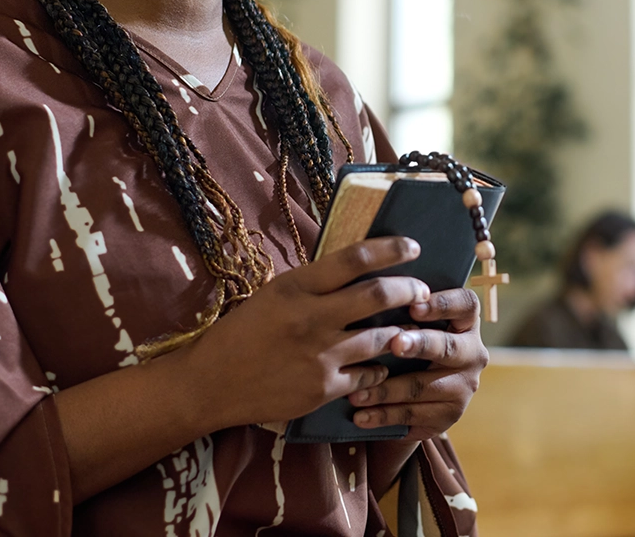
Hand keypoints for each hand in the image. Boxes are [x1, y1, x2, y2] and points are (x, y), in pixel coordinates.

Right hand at [185, 236, 430, 429]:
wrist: (212, 383)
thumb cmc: (243, 332)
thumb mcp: (274, 294)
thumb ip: (313, 284)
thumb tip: (357, 268)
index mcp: (297, 286)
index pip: (354, 259)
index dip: (390, 249)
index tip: (413, 246)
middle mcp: (311, 317)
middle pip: (378, 296)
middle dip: (409, 289)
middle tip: (422, 290)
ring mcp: (320, 355)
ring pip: (381, 338)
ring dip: (400, 331)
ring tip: (410, 327)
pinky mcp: (323, 389)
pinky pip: (368, 375)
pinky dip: (379, 368)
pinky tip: (380, 364)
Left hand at [345, 287, 488, 440]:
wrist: (412, 394)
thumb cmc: (404, 340)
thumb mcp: (408, 321)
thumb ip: (400, 307)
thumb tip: (370, 290)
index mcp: (465, 322)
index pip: (466, 304)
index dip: (443, 303)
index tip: (414, 305)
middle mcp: (472, 353)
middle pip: (448, 347)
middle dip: (419, 345)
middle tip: (394, 344)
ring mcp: (463, 388)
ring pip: (423, 386)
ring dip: (387, 389)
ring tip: (356, 391)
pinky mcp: (448, 416)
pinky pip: (413, 415)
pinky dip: (383, 415)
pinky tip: (360, 416)